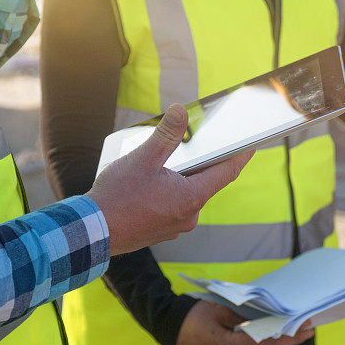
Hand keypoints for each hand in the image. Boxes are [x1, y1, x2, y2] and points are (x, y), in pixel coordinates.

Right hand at [86, 104, 252, 255]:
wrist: (92, 232)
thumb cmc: (117, 197)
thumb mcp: (143, 158)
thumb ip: (166, 135)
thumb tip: (180, 111)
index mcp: (191, 197)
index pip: (226, 173)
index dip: (240, 157)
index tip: (252, 145)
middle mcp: (189, 216)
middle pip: (205, 184)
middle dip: (200, 165)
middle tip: (194, 147)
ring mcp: (175, 227)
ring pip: (186, 197)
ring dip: (179, 181)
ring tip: (160, 168)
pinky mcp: (161, 232)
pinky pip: (172, 208)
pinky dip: (167, 195)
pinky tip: (148, 187)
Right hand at [176, 300, 313, 344]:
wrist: (174, 328)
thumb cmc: (194, 315)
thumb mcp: (220, 309)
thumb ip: (245, 314)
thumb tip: (267, 313)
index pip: (264, 338)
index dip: (283, 330)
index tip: (300, 323)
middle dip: (289, 337)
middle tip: (310, 328)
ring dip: (282, 341)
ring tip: (302, 332)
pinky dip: (269, 342)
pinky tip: (280, 335)